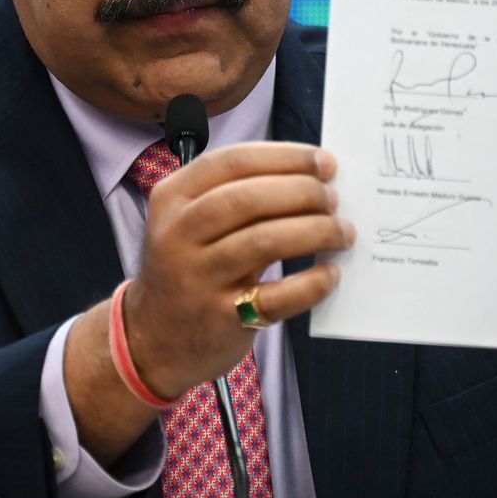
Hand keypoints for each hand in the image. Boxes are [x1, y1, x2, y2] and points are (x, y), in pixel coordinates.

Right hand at [125, 141, 350, 399]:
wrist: (154, 340)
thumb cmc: (188, 268)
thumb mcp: (189, 223)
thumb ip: (235, 196)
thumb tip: (312, 176)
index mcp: (172, 198)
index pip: (231, 161)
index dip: (284, 156)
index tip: (324, 161)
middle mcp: (178, 234)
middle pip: (248, 198)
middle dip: (302, 192)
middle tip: (334, 199)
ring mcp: (196, 278)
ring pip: (264, 242)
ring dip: (314, 231)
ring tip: (342, 232)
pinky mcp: (219, 318)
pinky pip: (275, 297)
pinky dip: (311, 283)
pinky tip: (330, 274)